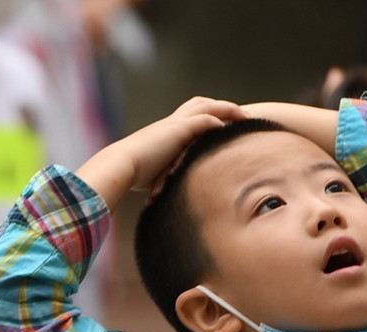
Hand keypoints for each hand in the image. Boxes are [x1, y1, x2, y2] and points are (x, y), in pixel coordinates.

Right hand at [75, 97, 248, 210]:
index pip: (191, 114)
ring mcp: (175, 125)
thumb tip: (170, 193)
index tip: (225, 121)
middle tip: (242, 114)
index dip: (208, 115)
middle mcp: (172, 123)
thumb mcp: (154, 174)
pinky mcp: (178, 131)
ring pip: (206, 107)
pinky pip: (204, 121)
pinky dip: (218, 122)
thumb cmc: (132, 174)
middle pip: (201, 103)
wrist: (121, 165)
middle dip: (222, 106)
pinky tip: (231, 127)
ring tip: (246, 117)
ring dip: (228, 110)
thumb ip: (166, 177)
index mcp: (167, 130)